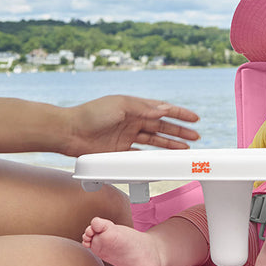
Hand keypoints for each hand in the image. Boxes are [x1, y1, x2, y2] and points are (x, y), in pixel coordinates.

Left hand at [62, 96, 199, 156]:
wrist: (69, 132)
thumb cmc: (92, 115)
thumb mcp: (120, 106)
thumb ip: (143, 109)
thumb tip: (164, 109)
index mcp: (133, 107)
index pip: (161, 109)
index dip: (179, 114)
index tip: (194, 118)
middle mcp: (132, 120)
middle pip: (161, 126)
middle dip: (179, 131)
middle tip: (196, 137)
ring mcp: (127, 136)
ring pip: (154, 140)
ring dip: (170, 143)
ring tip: (186, 149)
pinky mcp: (119, 150)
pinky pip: (141, 153)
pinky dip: (153, 156)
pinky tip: (164, 158)